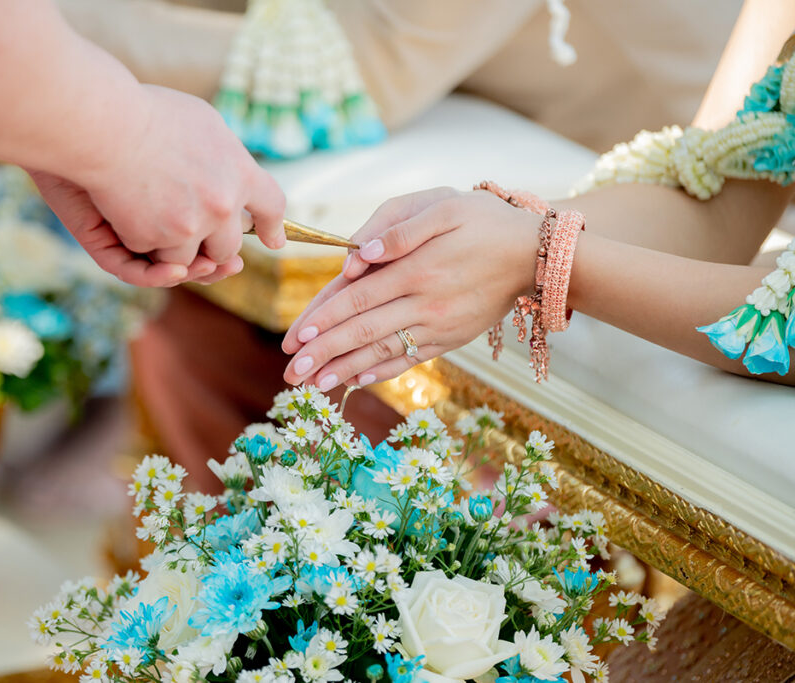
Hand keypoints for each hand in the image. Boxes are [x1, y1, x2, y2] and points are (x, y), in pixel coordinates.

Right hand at [50, 84, 284, 285]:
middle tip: (192, 228)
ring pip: (191, 258)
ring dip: (174, 245)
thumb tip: (237, 173)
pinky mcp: (154, 239)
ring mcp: (189, 226)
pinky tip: (128, 214)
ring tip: (152, 217)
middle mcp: (223, 205)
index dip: (274, 227)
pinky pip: (154, 255)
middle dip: (213, 242)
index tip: (273, 241)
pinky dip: (142, 240)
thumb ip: (226, 156)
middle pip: (229, 246)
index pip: (272, 208)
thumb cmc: (149, 113)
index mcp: (241, 173)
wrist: (105, 123)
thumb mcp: (205, 123)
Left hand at [281, 189, 539, 388]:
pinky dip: (382, 372)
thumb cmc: (483, 219)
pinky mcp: (450, 338)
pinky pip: (410, 359)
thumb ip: (396, 229)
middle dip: (323, 353)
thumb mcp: (442, 206)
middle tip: (290, 372)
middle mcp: (425, 303)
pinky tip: (356, 381)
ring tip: (313, 384)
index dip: (324, 318)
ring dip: (344, 369)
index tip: (294, 337)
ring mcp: (438, 326)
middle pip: (363, 331)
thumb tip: (356, 256)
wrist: (536, 253)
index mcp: (417, 268)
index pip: (358, 297)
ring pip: (383, 351)